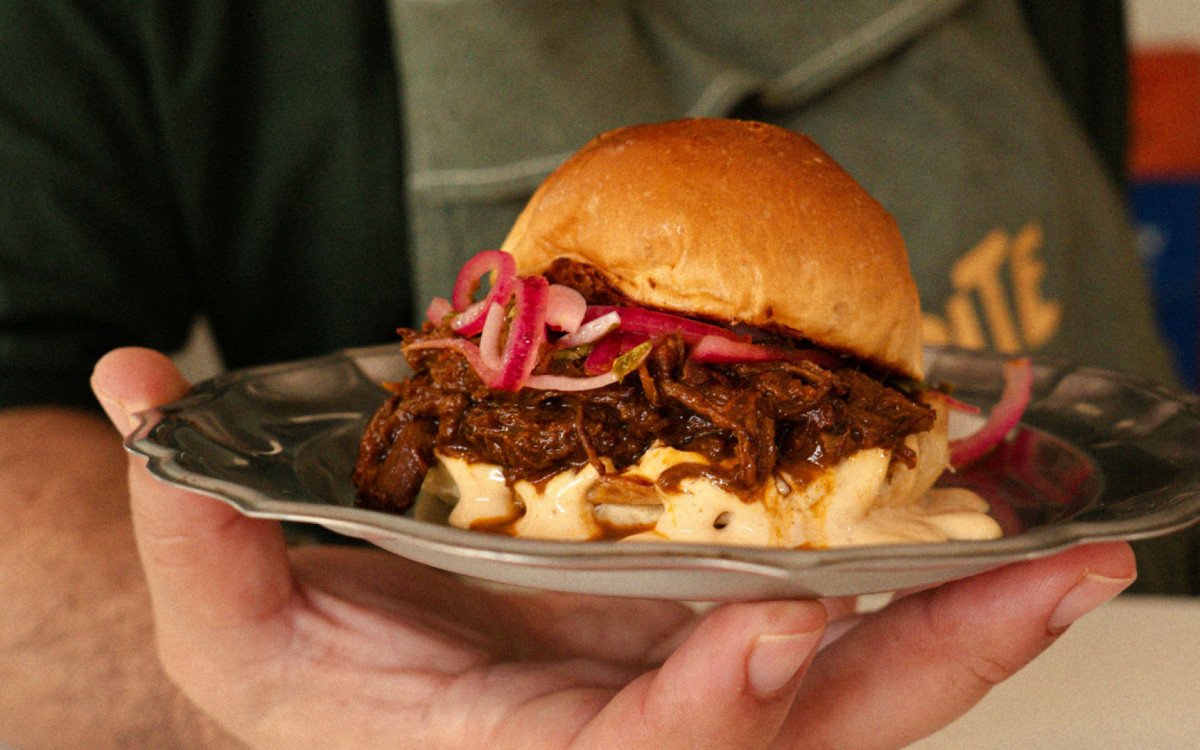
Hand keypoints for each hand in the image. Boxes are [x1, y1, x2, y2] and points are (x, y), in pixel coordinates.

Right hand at [93, 347, 1135, 749]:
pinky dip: (934, 586)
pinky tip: (1001, 518)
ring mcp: (706, 697)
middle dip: (933, 670)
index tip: (783, 623)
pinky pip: (856, 631)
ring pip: (863, 691)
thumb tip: (141, 400)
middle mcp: (645, 747)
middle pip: (806, 735)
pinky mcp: (734, 644)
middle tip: (1058, 578)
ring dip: (973, 623)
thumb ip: (201, 525)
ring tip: (1076, 541)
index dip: (712, 712)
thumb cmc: (308, 672)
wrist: (387, 676)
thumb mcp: (232, 611)